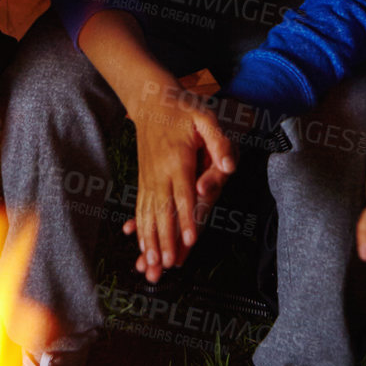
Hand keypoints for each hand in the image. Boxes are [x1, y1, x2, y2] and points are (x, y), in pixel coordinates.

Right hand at [121, 87, 234, 282]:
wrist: (151, 99)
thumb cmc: (183, 107)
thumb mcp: (206, 117)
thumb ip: (219, 142)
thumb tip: (229, 166)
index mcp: (178, 160)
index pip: (183, 196)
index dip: (186, 219)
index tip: (188, 242)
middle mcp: (160, 173)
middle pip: (163, 213)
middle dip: (164, 241)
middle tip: (166, 266)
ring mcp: (149, 177)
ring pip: (148, 214)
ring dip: (148, 241)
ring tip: (148, 265)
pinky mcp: (144, 179)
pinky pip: (140, 207)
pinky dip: (138, 227)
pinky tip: (136, 243)